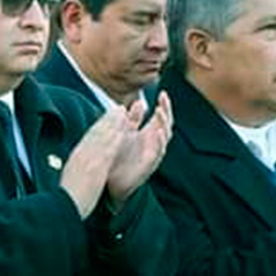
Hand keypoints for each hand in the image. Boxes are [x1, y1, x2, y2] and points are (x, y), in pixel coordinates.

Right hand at [59, 107, 125, 218]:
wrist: (64, 206)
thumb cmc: (66, 199)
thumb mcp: (69, 181)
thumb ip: (76, 172)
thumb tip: (79, 170)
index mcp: (75, 159)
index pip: (89, 140)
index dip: (99, 127)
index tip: (107, 119)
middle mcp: (82, 155)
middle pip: (96, 134)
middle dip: (108, 120)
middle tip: (119, 109)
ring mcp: (90, 158)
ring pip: (103, 136)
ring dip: (114, 123)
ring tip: (124, 112)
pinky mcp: (98, 164)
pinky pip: (109, 145)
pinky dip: (116, 135)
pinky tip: (125, 128)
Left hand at [106, 91, 173, 208]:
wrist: (108, 181)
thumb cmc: (118, 158)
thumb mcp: (124, 134)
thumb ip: (132, 119)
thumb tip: (139, 102)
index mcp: (148, 135)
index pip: (161, 118)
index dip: (164, 106)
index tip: (163, 93)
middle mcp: (153, 144)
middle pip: (166, 125)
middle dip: (166, 111)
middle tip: (163, 98)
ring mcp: (152, 154)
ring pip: (164, 137)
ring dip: (163, 123)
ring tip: (159, 111)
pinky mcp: (148, 165)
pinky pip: (157, 153)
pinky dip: (158, 142)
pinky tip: (156, 132)